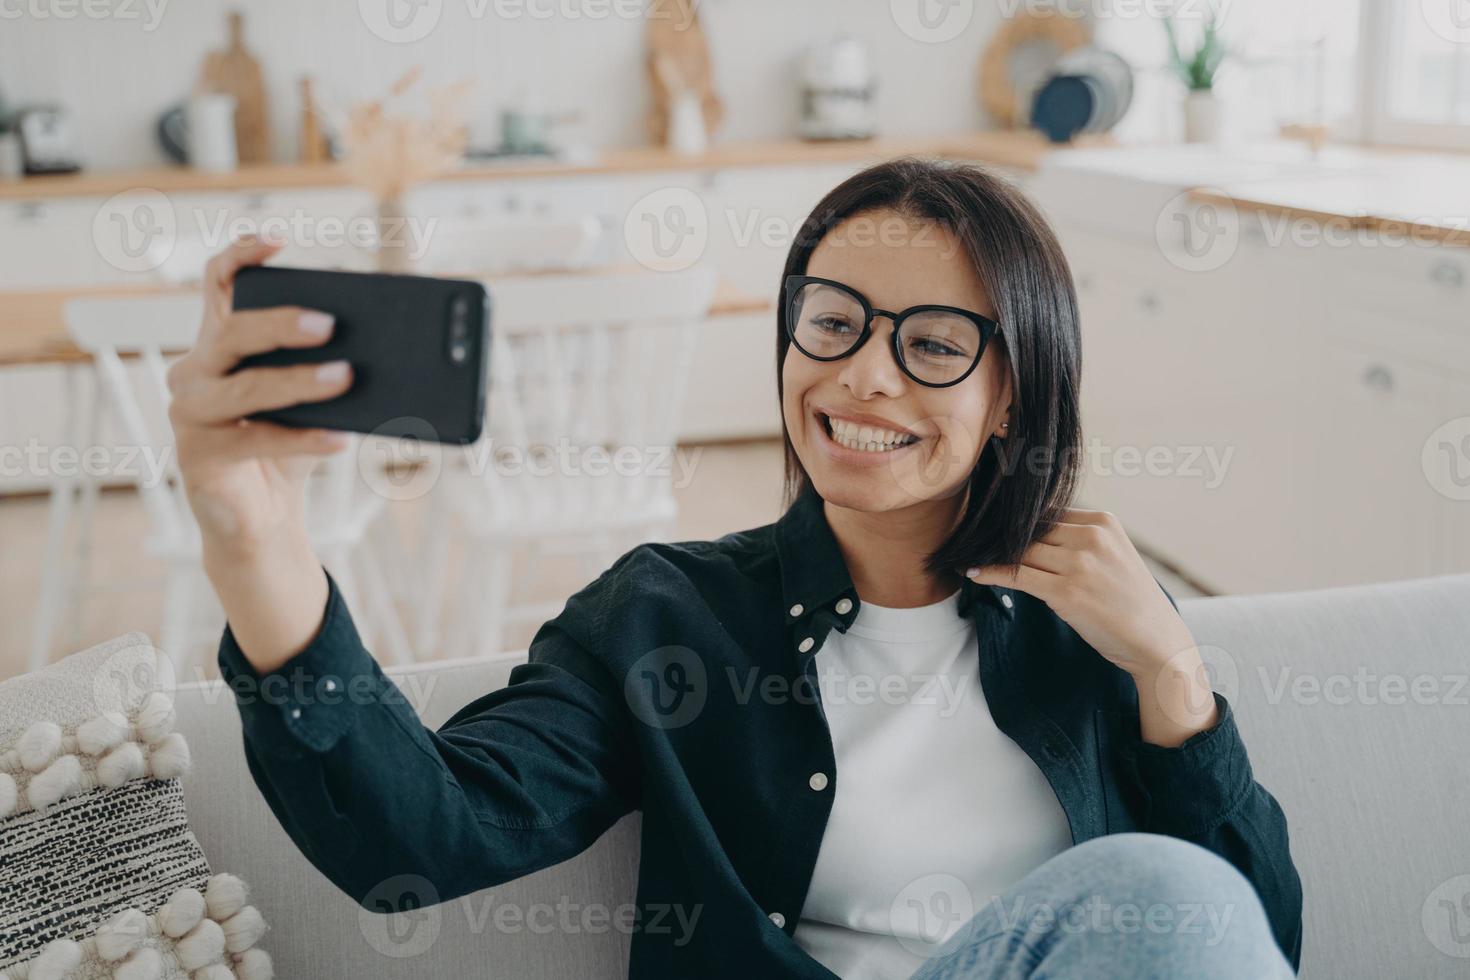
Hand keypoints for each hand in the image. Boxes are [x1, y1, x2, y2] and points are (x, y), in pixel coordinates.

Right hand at [166, 236, 353, 671]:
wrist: (259, 516)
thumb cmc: (288, 444)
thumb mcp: (314, 399)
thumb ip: (335, 364)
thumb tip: (401, 345)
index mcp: (219, 342)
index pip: (219, 284)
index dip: (242, 256)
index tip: (278, 240)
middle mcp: (194, 370)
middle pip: (232, 331)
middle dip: (282, 323)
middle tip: (331, 324)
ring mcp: (190, 413)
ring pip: (245, 386)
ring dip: (299, 381)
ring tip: (347, 376)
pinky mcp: (198, 457)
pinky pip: (257, 440)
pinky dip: (305, 438)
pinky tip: (342, 439)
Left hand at [965, 508, 1216, 746]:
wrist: (1156, 640)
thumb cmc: (1130, 601)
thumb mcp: (1112, 555)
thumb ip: (1077, 540)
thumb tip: (1026, 534)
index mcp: (1103, 522)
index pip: (1046, 514)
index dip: (1017, 523)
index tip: (991, 527)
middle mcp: (1091, 538)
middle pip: (1030, 530)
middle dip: (1001, 537)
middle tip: (972, 540)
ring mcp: (1080, 565)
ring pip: (1020, 551)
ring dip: (992, 553)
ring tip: (970, 554)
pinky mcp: (1067, 592)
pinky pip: (1017, 575)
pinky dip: (991, 572)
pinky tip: (974, 572)